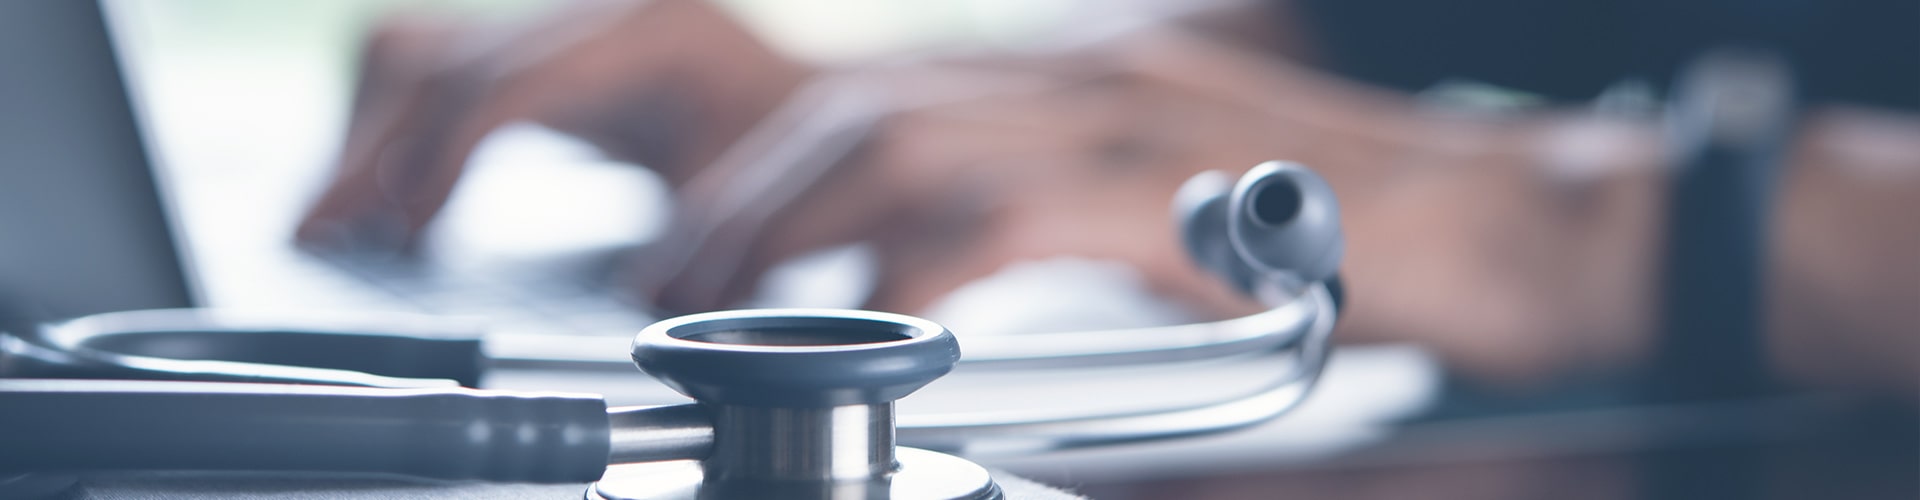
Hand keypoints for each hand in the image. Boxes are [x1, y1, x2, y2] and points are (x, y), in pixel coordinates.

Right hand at [294, 0, 808, 251]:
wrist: (813, 113)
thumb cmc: (794, 162)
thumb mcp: (755, 200)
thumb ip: (698, 242)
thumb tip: (642, 297)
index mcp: (655, 35)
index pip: (512, 80)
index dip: (445, 151)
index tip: (403, 229)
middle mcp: (594, 13)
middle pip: (439, 56)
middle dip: (372, 149)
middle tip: (322, 233)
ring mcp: (557, 25)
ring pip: (414, 53)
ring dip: (363, 137)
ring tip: (333, 225)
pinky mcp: (531, 52)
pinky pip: (431, 72)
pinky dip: (390, 132)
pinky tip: (380, 203)